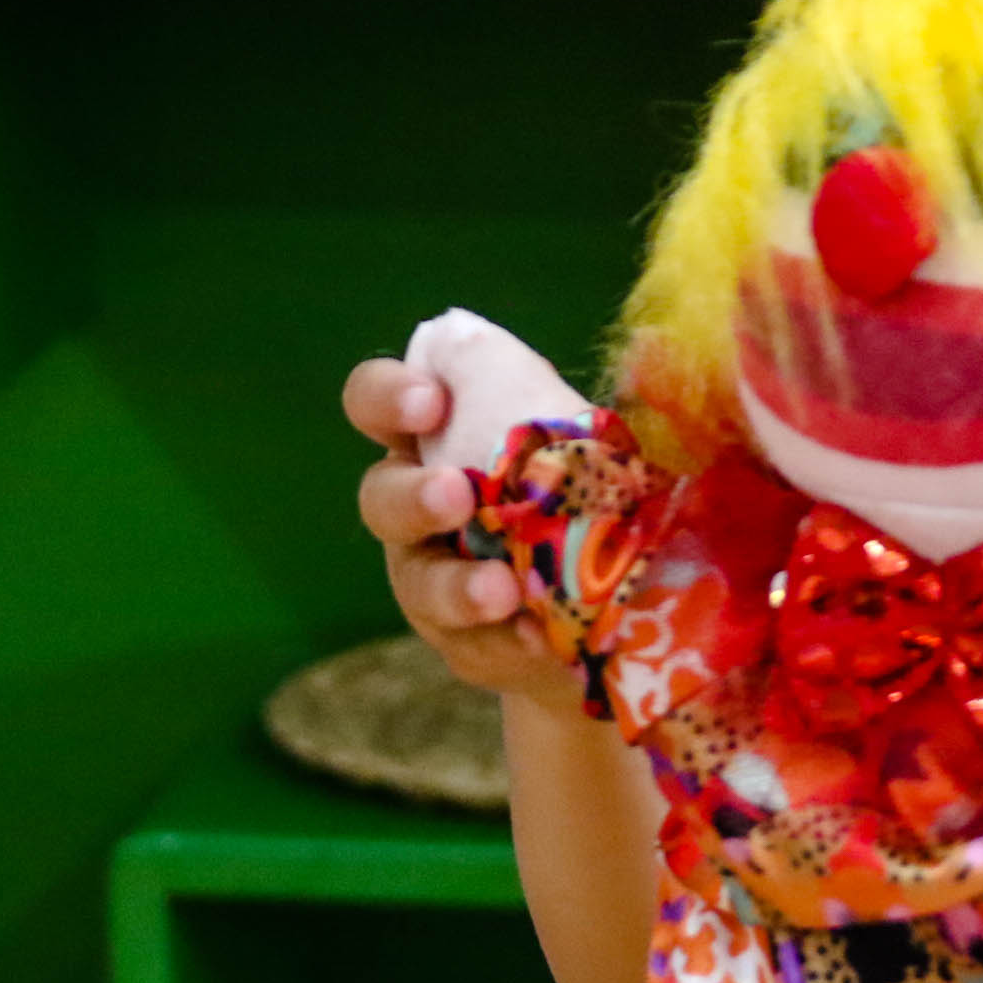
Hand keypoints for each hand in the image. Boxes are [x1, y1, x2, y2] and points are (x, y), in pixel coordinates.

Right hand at [342, 356, 580, 706]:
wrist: (608, 605)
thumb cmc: (571, 494)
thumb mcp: (560, 434)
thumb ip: (524, 391)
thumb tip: (475, 336)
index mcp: (430, 444)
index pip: (375, 404)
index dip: (386, 397)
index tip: (429, 401)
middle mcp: (415, 514)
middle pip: (383, 499)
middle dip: (416, 496)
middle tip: (457, 493)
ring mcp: (434, 584)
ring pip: (423, 585)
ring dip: (460, 586)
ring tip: (503, 589)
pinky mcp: (469, 646)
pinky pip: (478, 646)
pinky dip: (508, 641)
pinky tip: (540, 638)